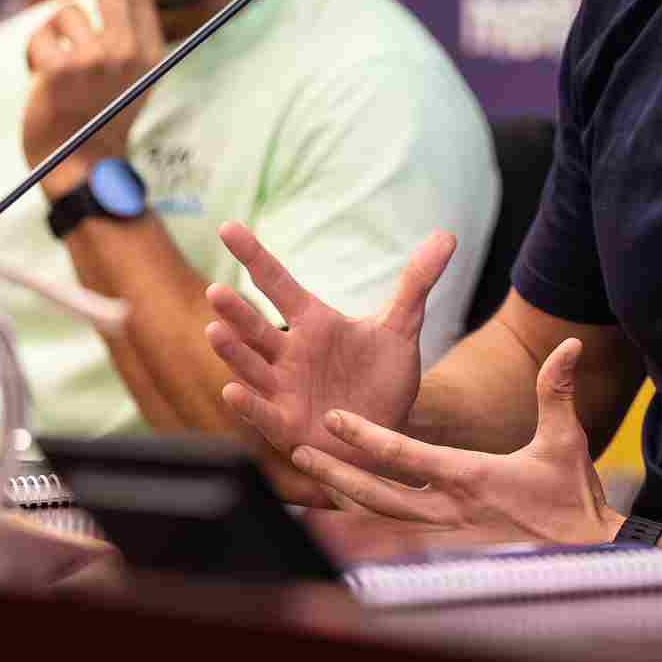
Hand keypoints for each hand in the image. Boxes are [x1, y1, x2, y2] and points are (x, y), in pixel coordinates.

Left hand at [20, 0, 165, 180]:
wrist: (81, 165)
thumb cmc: (100, 116)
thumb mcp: (127, 74)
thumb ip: (126, 30)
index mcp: (149, 53)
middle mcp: (129, 53)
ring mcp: (96, 60)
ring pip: (67, 12)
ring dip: (54, 34)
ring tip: (56, 68)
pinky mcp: (62, 69)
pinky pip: (42, 37)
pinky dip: (35, 55)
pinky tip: (42, 81)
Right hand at [207, 220, 456, 471]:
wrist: (388, 434)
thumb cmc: (384, 379)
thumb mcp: (402, 329)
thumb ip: (417, 282)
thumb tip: (446, 235)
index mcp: (313, 323)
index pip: (278, 283)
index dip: (254, 255)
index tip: (229, 227)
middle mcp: (289, 353)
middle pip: (256, 327)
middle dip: (236, 311)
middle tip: (216, 290)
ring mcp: (284, 389)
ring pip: (252, 366)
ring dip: (233, 351)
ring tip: (215, 330)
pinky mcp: (287, 425)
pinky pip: (263, 413)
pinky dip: (248, 404)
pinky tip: (231, 390)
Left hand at [282, 340, 620, 546]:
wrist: (591, 559)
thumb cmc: (574, 500)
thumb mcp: (567, 441)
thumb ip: (557, 393)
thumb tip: (567, 347)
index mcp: (471, 477)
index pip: (406, 454)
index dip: (366, 436)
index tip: (333, 419)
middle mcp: (450, 512)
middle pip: (378, 495)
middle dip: (336, 474)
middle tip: (298, 454)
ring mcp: (447, 541)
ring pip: (381, 526)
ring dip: (343, 509)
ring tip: (304, 494)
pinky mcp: (451, 561)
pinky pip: (397, 551)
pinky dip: (365, 542)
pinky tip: (341, 536)